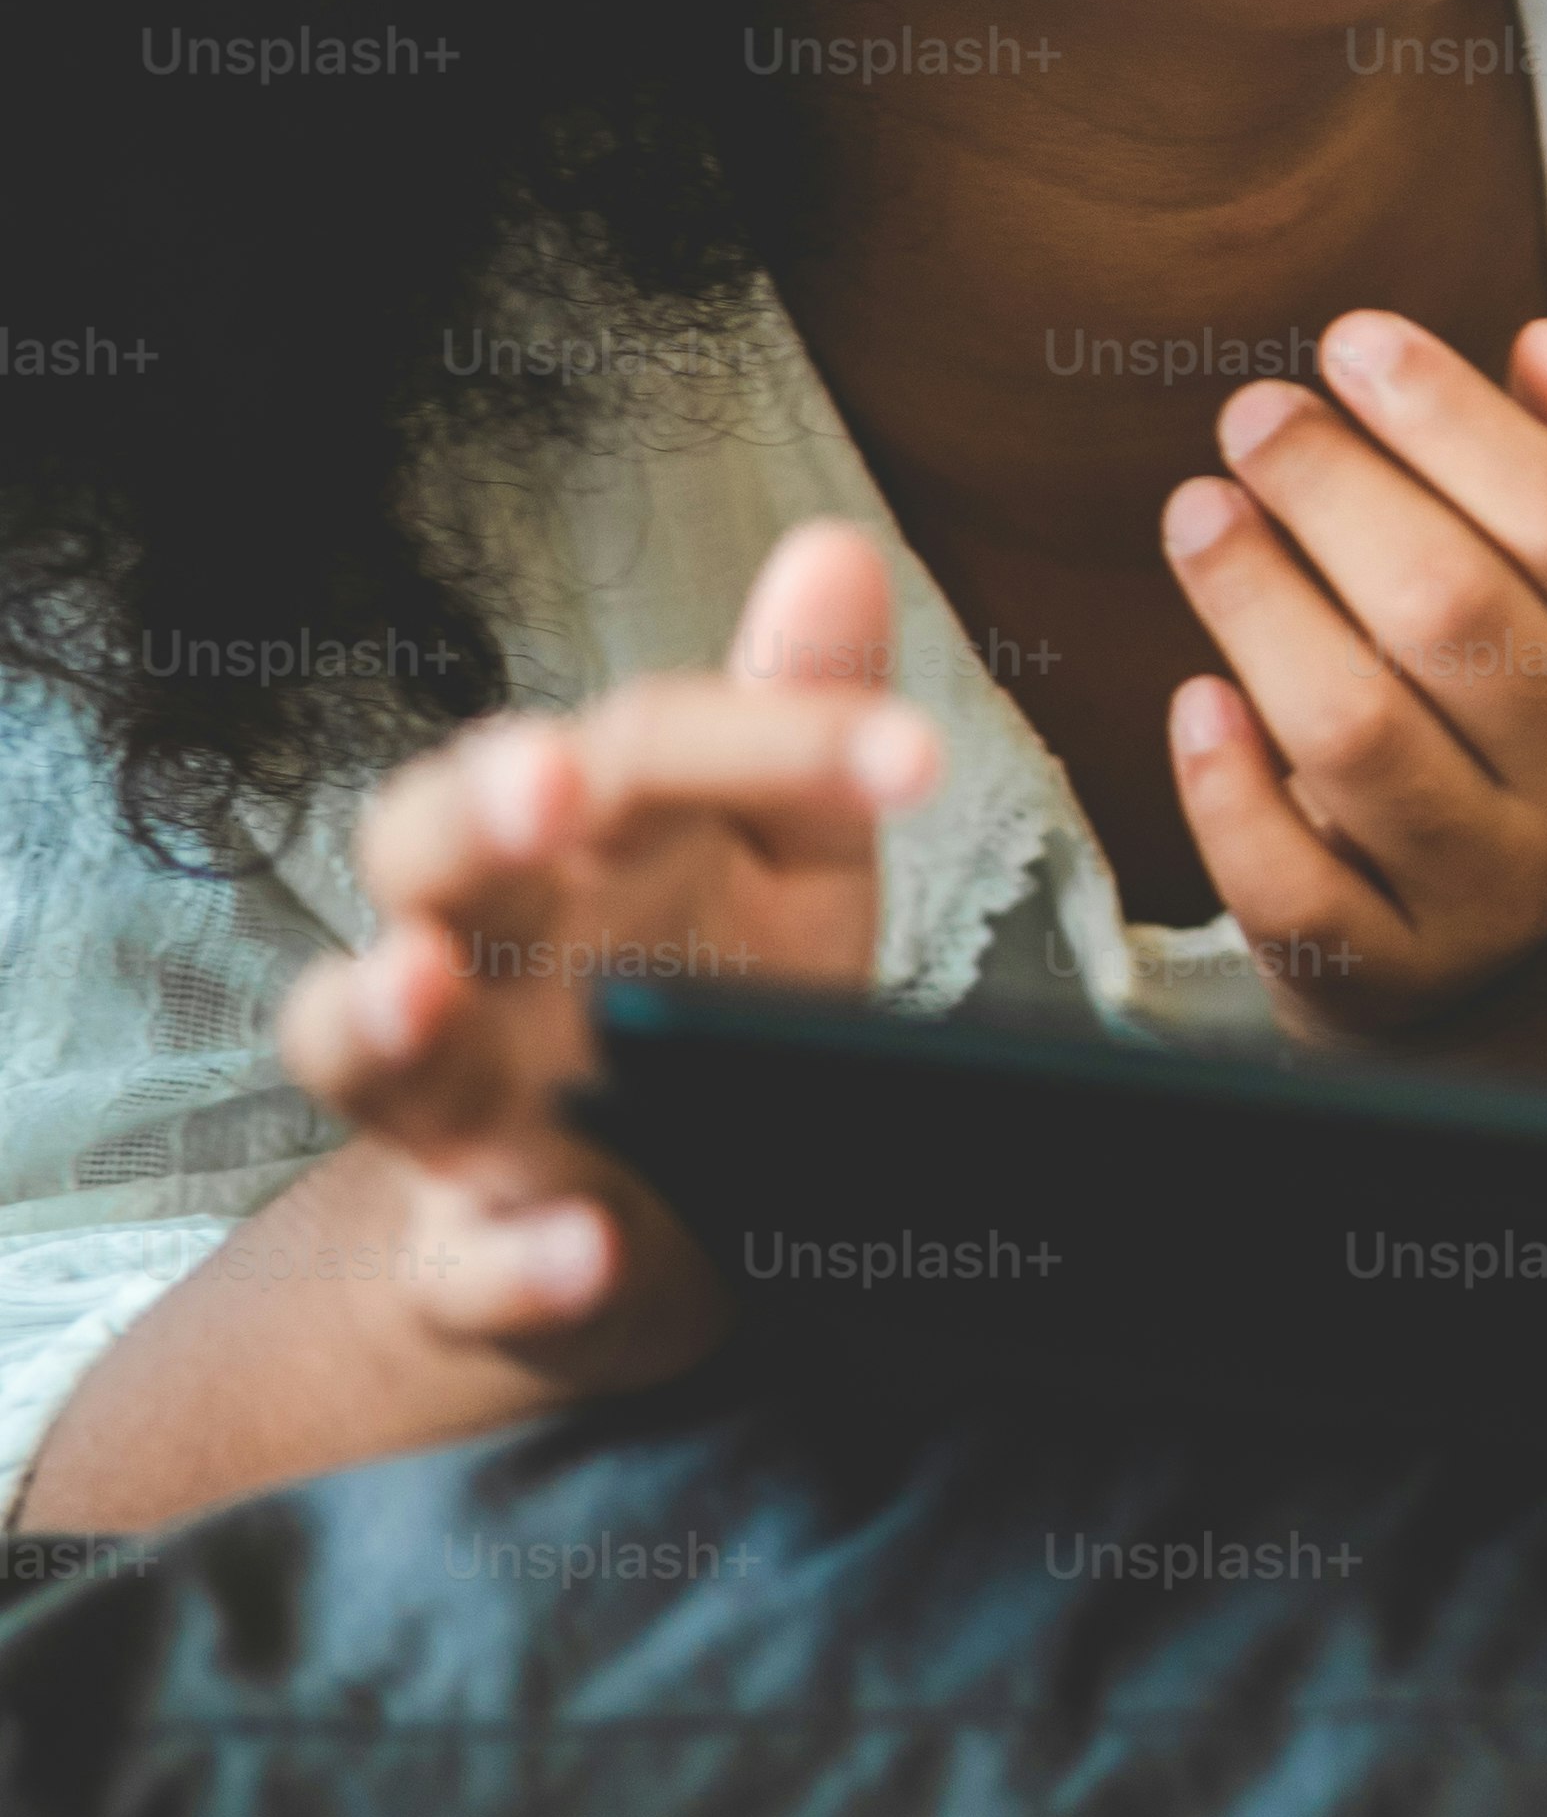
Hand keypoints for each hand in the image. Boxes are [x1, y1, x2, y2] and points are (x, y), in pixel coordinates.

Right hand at [273, 516, 919, 1393]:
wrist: (634, 1231)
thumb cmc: (697, 1004)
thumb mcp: (779, 867)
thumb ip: (797, 726)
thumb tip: (836, 549)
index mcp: (573, 852)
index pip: (636, 751)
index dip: (768, 735)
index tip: (919, 756)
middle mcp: (483, 961)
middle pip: (425, 853)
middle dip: (474, 808)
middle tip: (546, 782)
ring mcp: (460, 1112)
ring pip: (356, 1045)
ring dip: (378, 1011)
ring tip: (421, 983)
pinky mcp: (474, 1263)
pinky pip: (464, 1266)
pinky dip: (514, 1260)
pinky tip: (578, 1244)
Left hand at [1161, 311, 1546, 1071]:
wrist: (1508, 946)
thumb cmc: (1532, 709)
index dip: (1454, 419)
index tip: (1351, 339)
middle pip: (1452, 613)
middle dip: (1333, 492)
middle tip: (1251, 416)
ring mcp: (1501, 892)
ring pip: (1357, 736)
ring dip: (1257, 605)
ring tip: (1196, 513)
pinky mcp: (1390, 975)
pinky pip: (1292, 884)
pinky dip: (1228, 788)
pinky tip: (1192, 695)